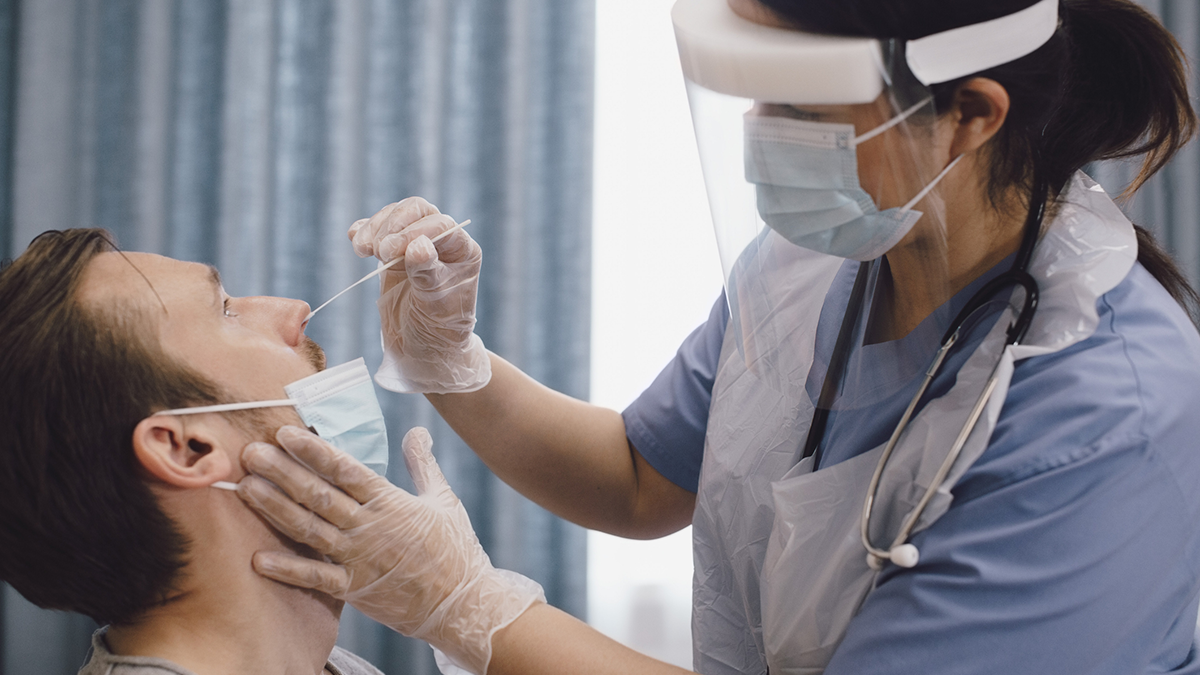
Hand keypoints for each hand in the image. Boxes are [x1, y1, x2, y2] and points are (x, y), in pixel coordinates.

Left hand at [238, 425, 544, 674]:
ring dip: (275, 508)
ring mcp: (360, 559)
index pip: (345, 469)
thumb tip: (417, 432)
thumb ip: (423, 464)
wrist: (463, 605)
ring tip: (246, 487)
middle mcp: (370, 527)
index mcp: (391, 501)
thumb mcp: (444, 500)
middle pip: (319, 494)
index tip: (285, 432)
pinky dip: (287, 569)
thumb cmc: (455, 550)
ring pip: (310, 529)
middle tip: (250, 452)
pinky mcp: (354, 589)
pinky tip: (258, 558)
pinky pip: (315, 578)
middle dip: (282, 471)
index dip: (313, 450)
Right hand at [348, 197, 490, 393]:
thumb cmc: (438, 329)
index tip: (389, 253)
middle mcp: (441, 241)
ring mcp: (415, 243)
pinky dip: (364, 231)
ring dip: (375, 228)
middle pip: (416, 211)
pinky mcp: (393, 252)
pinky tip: (355, 240)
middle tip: (378, 252)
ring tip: (362, 250)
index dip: (412, 231)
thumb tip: (418, 245)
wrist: (423, 349)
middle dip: (392, 225)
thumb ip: (427, 274)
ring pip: (395, 216)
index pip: (439, 224)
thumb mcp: (435, 305)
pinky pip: (378, 230)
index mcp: (462, 250)